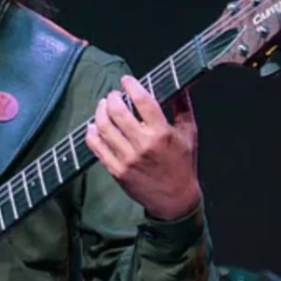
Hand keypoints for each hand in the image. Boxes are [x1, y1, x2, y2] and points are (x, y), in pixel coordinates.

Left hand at [84, 75, 200, 220]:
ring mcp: (127, 158)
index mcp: (162, 133)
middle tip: (113, 95)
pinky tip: (93, 126)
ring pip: (104, 127)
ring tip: (103, 106)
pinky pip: (96, 147)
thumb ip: (183, 107)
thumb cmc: (182, 164)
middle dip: (112, 98)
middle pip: (118, 112)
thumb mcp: (189, 134)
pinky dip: (91, 133)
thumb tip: (182, 85)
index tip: (126, 80)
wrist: (175, 199)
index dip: (131, 86)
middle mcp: (143, 144)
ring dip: (100, 112)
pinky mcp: (116, 170)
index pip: (143, 101)